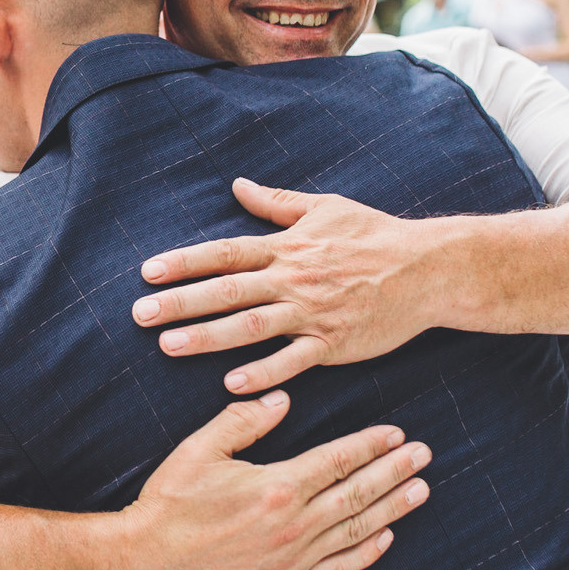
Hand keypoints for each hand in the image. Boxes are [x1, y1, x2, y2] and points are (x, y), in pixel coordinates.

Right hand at [121, 389, 430, 569]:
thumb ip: (243, 420)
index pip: (337, 460)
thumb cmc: (171, 501)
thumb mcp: (200, 449)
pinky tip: (385, 538)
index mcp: (277, 487)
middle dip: (394, 471)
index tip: (396, 433)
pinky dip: (365, 553)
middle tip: (424, 455)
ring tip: (420, 490)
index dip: (369, 445)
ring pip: (355, 529)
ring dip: (392, 508)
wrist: (150, 560)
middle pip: (357, 493)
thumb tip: (282, 399)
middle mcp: (293, 525)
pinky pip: (337, 568)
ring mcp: (293, 558)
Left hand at [132, 178, 442, 392]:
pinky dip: (264, 372)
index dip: (184, 262)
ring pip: (251, 327)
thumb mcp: (325, 207)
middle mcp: (293, 279)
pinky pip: (293, 361)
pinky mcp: (334, 342)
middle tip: (139, 314)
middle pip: (227, 291)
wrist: (429, 268)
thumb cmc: (375, 235)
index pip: (225, 253)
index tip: (148, 271)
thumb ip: (277, 203)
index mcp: (287, 247)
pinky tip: (231, 383)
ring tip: (168, 345)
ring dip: (207, 337)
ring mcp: (312, 312)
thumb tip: (238, 186)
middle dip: (180, 302)